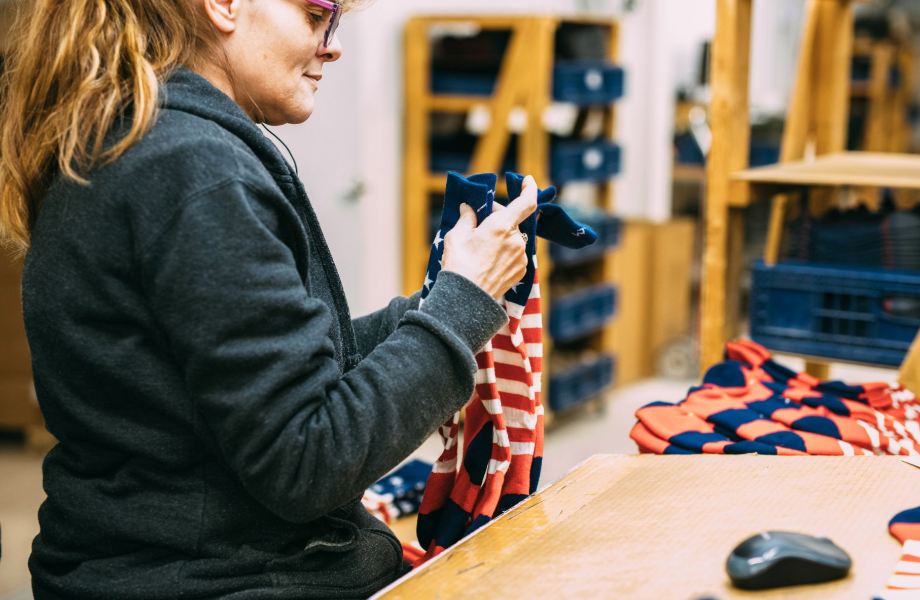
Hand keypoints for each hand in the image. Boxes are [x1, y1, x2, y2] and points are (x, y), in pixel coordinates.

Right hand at [441, 175, 538, 298]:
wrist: (466, 301)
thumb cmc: (459, 266)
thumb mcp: (456, 236)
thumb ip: (466, 218)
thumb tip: (468, 209)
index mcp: (502, 227)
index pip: (526, 202)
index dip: (529, 188)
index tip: (527, 180)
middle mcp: (516, 240)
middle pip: (513, 220)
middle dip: (499, 217)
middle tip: (480, 220)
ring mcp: (521, 257)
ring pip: (514, 238)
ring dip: (502, 236)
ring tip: (481, 246)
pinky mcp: (521, 271)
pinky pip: (515, 253)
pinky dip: (505, 251)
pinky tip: (488, 259)